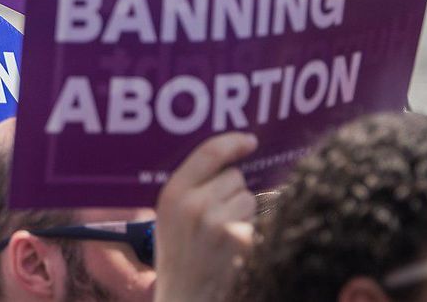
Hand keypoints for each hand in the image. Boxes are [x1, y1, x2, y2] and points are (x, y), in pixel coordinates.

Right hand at [154, 132, 257, 301]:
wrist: (185, 294)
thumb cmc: (178, 252)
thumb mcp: (169, 213)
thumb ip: (191, 184)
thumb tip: (230, 157)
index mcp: (173, 193)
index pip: (209, 152)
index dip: (234, 142)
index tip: (249, 140)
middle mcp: (195, 205)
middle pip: (234, 175)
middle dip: (231, 190)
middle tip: (215, 214)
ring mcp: (219, 223)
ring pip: (248, 197)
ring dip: (243, 210)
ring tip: (223, 232)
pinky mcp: (240, 240)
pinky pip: (257, 220)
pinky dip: (250, 229)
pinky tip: (233, 246)